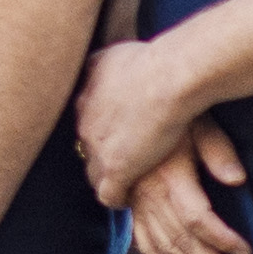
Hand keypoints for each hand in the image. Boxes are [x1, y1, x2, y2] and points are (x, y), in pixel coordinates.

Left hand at [74, 35, 198, 206]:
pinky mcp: (115, 169)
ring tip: (122, 182)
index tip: (114, 130)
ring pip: (93, 170)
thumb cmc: (153, 61)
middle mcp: (85, 121)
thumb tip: (97, 64)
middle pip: (86, 144)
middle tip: (121, 155)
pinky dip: (117, 197)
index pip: (85, 118)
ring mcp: (98, 147)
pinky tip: (127, 199)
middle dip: (101, 150)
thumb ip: (102, 63)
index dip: (101, 126)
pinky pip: (108, 193)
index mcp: (85, 94)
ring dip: (106, 176)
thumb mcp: (115, 54)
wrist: (167, 78)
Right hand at [129, 119, 252, 253]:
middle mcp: (149, 194)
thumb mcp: (199, 122)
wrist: (132, 103)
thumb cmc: (172, 110)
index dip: (222, 240)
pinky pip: (145, 244)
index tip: (247, 252)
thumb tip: (237, 180)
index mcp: (168, 175)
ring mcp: (138, 203)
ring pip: (164, 248)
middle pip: (181, 242)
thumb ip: (218, 150)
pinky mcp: (133, 206)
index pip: (196, 219)